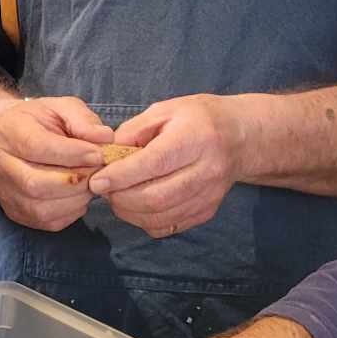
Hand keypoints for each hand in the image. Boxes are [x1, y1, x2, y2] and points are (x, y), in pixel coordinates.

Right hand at [0, 94, 115, 231]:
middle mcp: (2, 166)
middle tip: (99, 170)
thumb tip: (105, 138)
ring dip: (76, 198)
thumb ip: (83, 119)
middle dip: (76, 180)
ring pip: (42, 208)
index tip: (98, 154)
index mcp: (10, 132)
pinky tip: (78, 194)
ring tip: (90, 181)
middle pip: (36, 184)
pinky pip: (48, 221)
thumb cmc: (36, 121)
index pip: (38, 147)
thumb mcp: (60, 107)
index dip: (72, 154)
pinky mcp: (16, 212)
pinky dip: (71, 211)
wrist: (3, 138)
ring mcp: (7, 193)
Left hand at [86, 94, 243, 237]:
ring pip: (160, 217)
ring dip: (128, 212)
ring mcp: (208, 196)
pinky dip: (144, 221)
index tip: (97, 180)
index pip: (154, 164)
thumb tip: (106, 156)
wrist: (239, 137)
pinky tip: (136, 205)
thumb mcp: (164, 111)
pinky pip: (168, 226)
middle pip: (155, 197)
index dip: (121, 176)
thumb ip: (133, 131)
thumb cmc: (196, 119)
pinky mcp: (206, 212)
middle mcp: (205, 171)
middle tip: (103, 189)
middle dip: (120, 197)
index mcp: (195, 138)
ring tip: (117, 196)